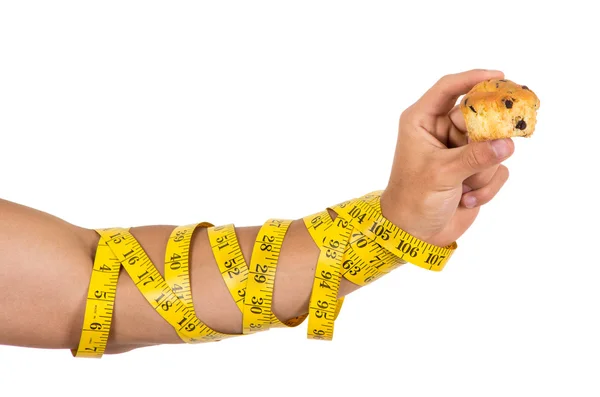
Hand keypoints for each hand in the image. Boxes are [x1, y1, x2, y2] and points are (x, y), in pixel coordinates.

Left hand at [380, 69, 513, 247]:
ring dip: (482, 171)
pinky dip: (487, 186)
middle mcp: (441, 131)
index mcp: (421, 121)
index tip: (500, 76)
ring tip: (463, 188)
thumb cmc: (414, 199)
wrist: (414, 233)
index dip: (473, 78)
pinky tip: (467, 200)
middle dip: (485, 138)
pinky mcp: (473, 170)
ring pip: (491, 145)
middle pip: (478, 116)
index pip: (448, 88)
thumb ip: (475, 156)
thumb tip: (507, 143)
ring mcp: (459, 150)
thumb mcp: (442, 174)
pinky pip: (496, 168)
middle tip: (486, 152)